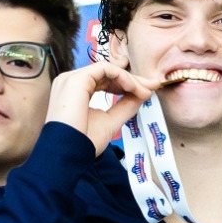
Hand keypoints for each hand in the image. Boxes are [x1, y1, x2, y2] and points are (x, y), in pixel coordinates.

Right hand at [46, 61, 161, 154]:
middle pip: (107, 73)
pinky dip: (123, 77)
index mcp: (76, 91)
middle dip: (132, 79)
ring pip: (108, 69)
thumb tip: (142, 94)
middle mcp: (71, 82)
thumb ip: (125, 106)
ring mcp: (72, 79)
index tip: (146, 91)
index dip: (127, 84)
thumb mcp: (110, 121)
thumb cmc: (83, 142)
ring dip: (130, 79)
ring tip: (145, 91)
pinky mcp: (77, 79)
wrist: (68, 154)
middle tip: (152, 85)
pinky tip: (134, 88)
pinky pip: (105, 69)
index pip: (104, 80)